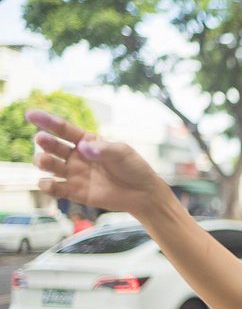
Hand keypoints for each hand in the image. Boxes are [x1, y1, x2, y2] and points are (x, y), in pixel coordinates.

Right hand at [27, 109, 165, 216]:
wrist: (142, 193)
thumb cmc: (133, 168)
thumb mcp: (122, 154)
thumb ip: (103, 150)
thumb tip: (83, 147)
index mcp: (87, 141)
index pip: (63, 129)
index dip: (47, 121)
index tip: (30, 114)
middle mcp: (76, 156)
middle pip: (54, 147)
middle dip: (46, 142)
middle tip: (42, 139)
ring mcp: (74, 174)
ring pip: (51, 166)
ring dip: (44, 162)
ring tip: (43, 160)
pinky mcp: (75, 192)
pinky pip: (56, 188)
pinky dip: (47, 186)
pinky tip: (46, 182)